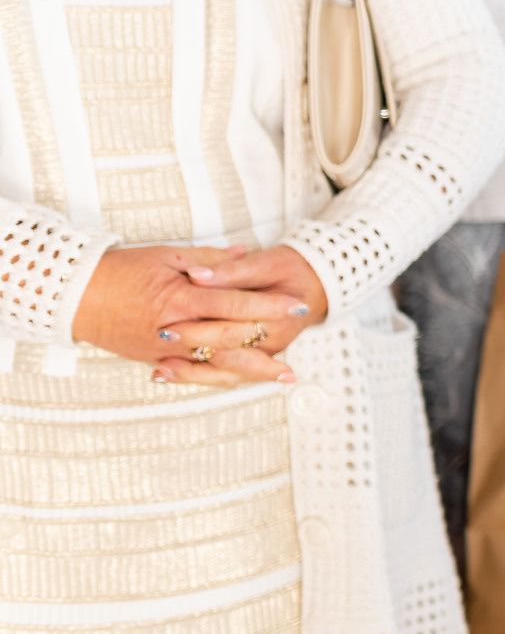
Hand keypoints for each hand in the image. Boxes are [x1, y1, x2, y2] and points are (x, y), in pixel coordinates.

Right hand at [73, 244, 323, 386]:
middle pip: (232, 338)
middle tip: (302, 337)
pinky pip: (194, 373)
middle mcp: (176, 328)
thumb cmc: (119, 270)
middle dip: (270, 338)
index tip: (296, 305)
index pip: (235, 304)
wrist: (73, 296)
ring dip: (253, 371)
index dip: (268, 306)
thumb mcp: (166, 255)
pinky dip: (220, 378)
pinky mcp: (155, 359)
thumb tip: (244, 253)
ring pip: (217, 364)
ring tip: (285, 375)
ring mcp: (165, 349)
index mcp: (181, 299)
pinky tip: (242, 380)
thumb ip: (209, 259)